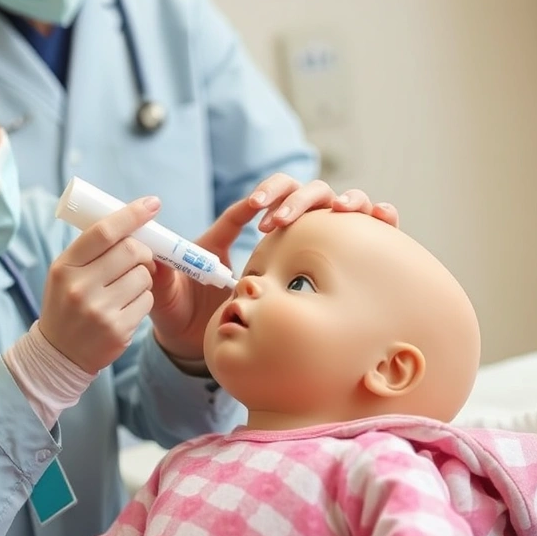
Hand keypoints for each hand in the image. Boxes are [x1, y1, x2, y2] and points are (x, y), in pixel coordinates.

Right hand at [38, 197, 159, 373]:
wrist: (59, 354)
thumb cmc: (68, 304)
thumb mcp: (66, 273)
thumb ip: (92, 249)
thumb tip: (133, 220)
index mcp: (65, 267)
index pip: (104, 231)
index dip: (131, 214)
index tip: (152, 204)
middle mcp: (80, 287)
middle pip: (131, 251)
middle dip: (143, 252)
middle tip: (141, 258)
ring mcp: (99, 310)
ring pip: (144, 277)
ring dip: (144, 278)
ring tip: (127, 288)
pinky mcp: (118, 330)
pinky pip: (148, 301)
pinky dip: (144, 299)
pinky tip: (127, 307)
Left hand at [150, 174, 398, 360]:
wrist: (209, 344)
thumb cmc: (187, 316)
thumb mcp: (170, 296)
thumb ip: (161, 275)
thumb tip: (151, 253)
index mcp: (242, 231)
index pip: (261, 199)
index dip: (266, 195)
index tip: (258, 209)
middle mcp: (280, 229)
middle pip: (303, 191)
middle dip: (298, 198)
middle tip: (282, 222)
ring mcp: (309, 242)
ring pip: (336, 202)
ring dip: (343, 199)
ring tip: (344, 211)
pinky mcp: (335, 259)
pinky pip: (361, 232)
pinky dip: (377, 216)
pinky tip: (385, 217)